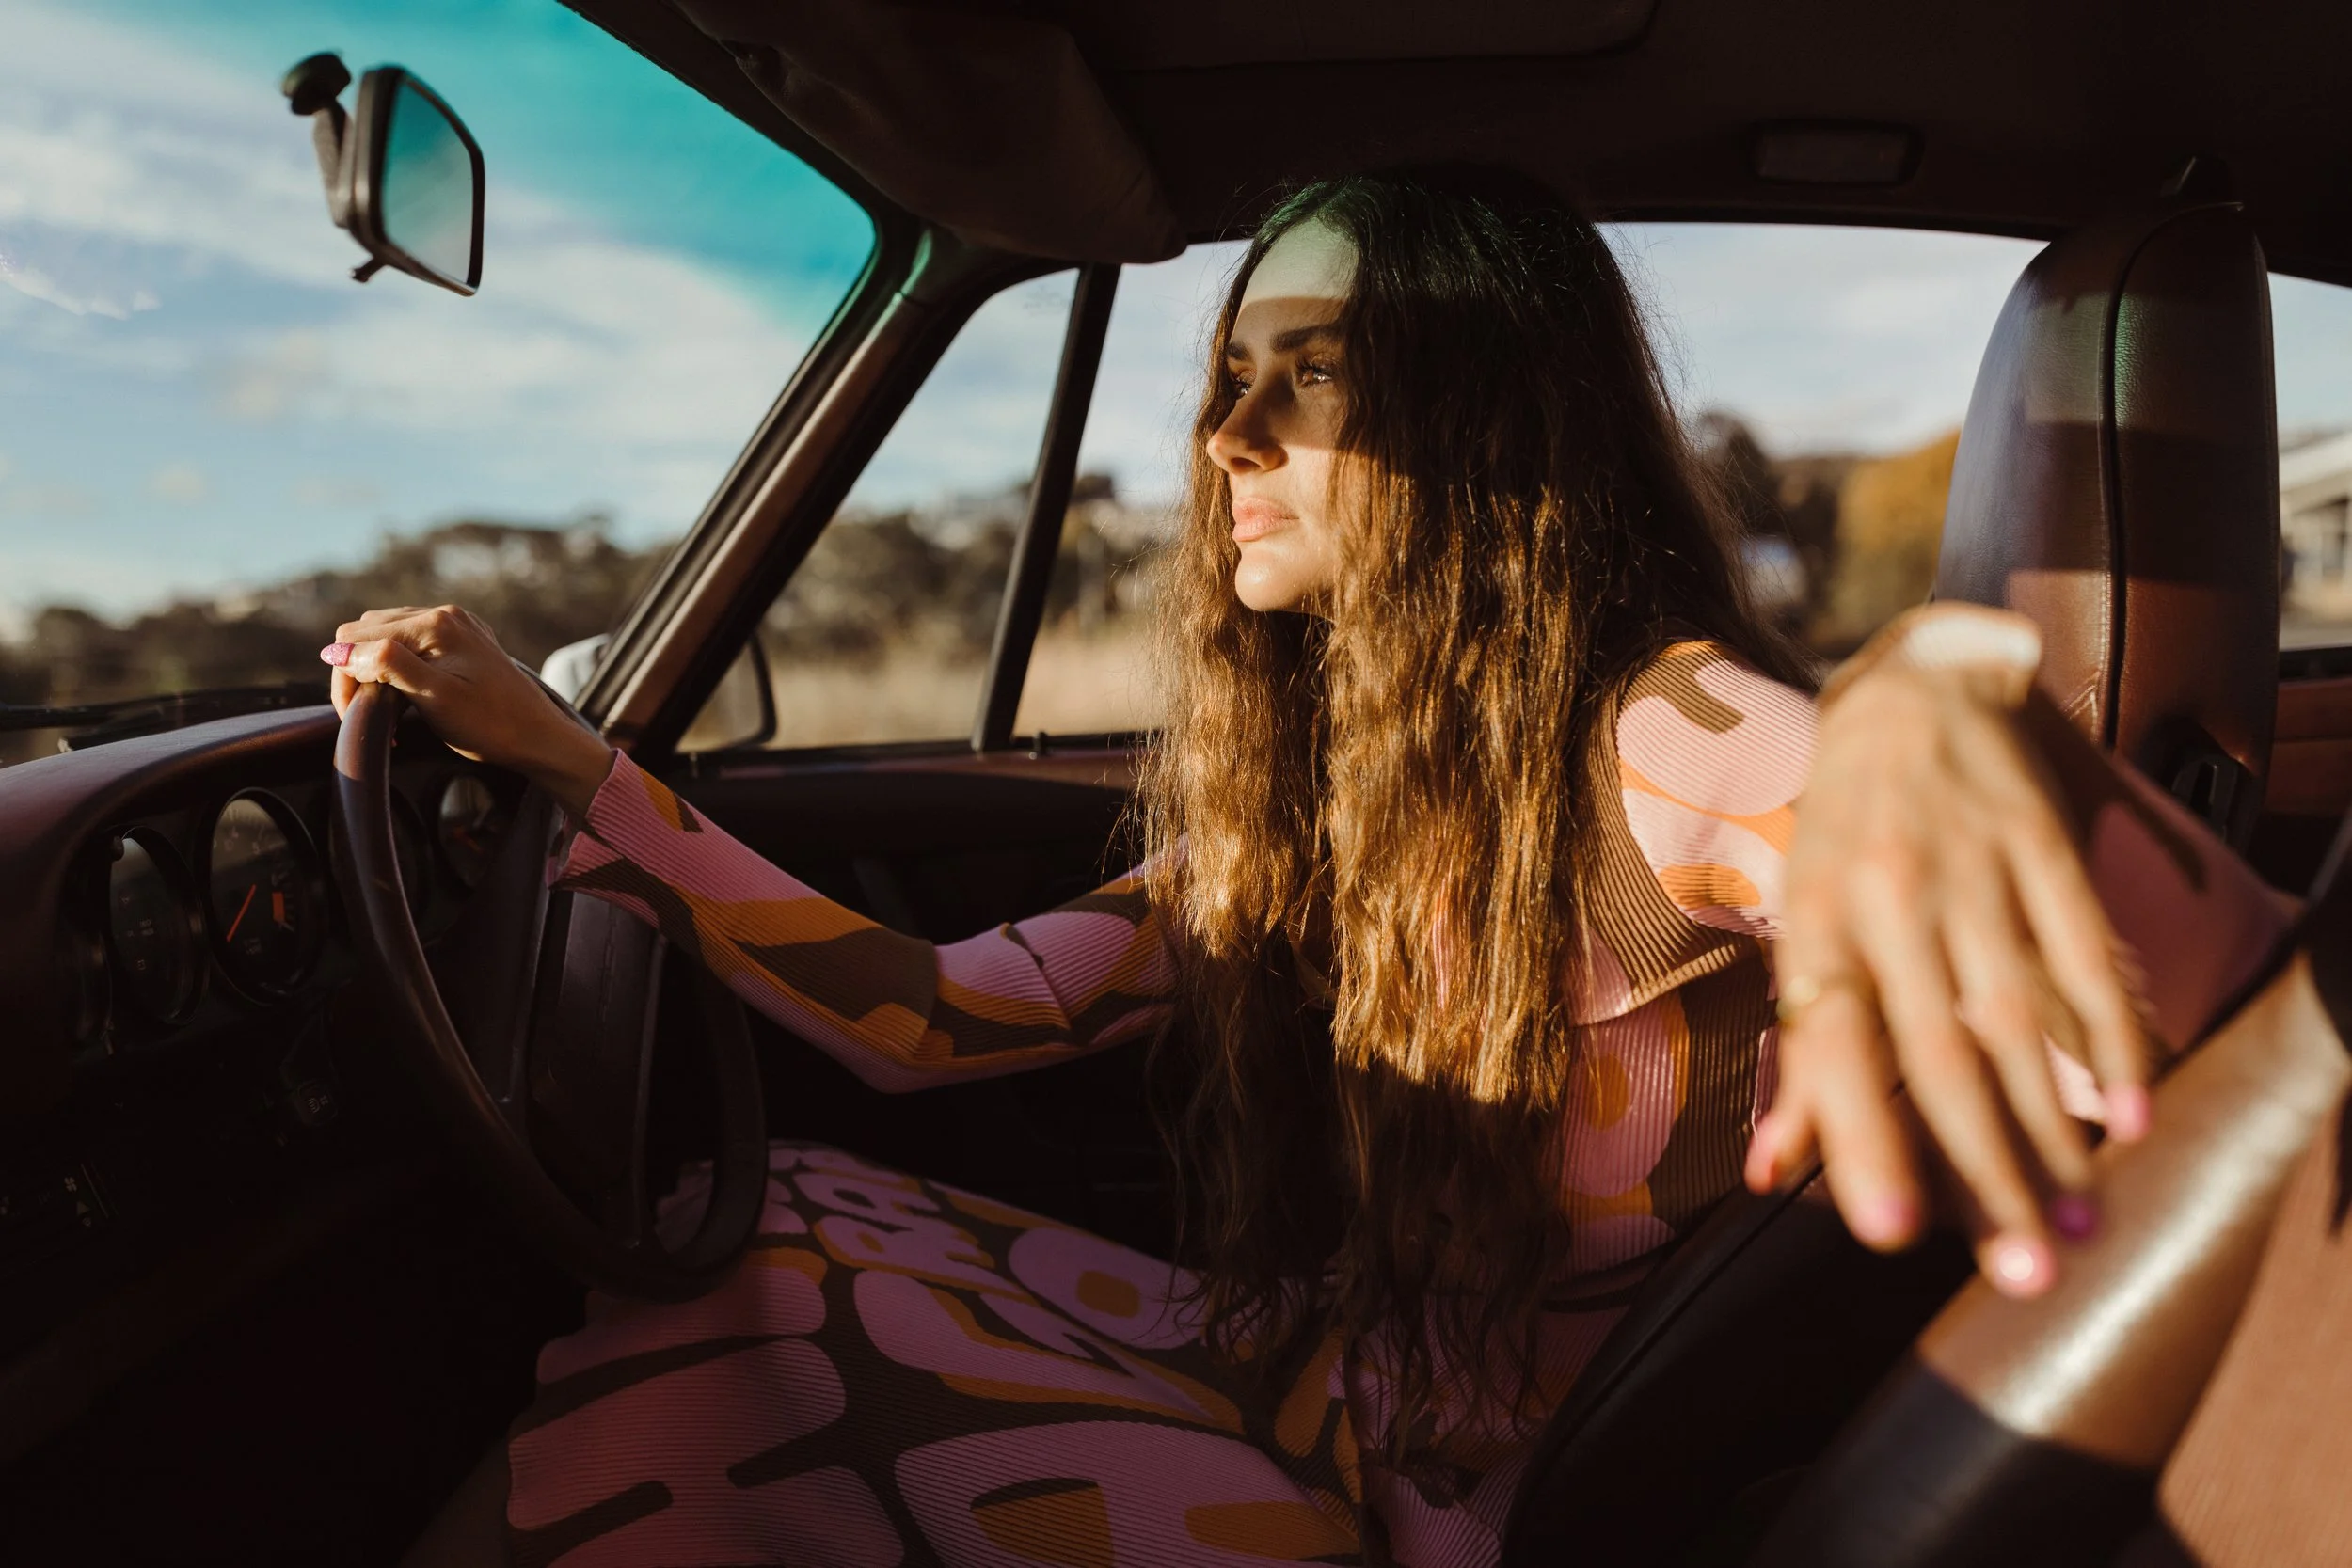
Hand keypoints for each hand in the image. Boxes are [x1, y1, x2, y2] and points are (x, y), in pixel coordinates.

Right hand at [323, 605, 614, 819]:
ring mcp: (456, 626)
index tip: (355, 716)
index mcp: (434, 623)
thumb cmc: (489, 724)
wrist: (541, 738)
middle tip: (371, 714)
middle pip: (367, 631)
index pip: (354, 637)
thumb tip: (337, 650)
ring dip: (376, 669)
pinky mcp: (463, 643)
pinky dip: (400, 667)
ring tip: (389, 709)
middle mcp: (444, 614)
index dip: (345, 677)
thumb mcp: (432, 697)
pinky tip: (408, 695)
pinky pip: (414, 644)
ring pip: (387, 636)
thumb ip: (386, 665)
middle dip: (358, 671)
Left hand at [1748, 652, 2152, 1298]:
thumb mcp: (1802, 928)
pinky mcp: (2043, 847)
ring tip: (2082, 1217)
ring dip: (2055, 1125)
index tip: (1890, 1235)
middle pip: (1940, 1053)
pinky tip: (2133, 1109)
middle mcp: (1889, 900)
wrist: (1908, 691)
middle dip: (1984, 1169)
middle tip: (2024, 1271)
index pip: (1835, 1046)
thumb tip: (1769, 1175)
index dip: (1858, 1137)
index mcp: (1817, 924)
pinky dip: (2114, 1033)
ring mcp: (1972, 872)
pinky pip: (2085, 952)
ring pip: (2020, 1018)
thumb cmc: (1841, 834)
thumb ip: (1801, 1057)